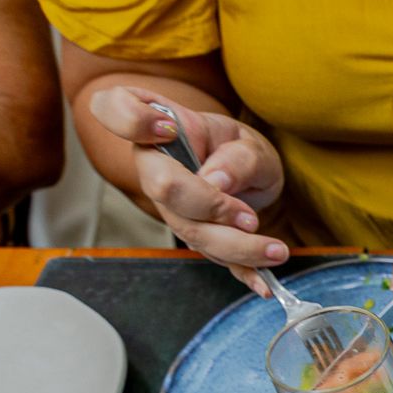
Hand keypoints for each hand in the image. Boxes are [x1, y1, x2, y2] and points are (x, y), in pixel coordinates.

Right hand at [88, 85, 287, 292]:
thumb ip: (236, 157)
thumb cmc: (237, 148)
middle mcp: (154, 169)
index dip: (133, 121)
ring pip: (191, 231)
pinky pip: (213, 255)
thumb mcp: (247, 142)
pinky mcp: (193, 233)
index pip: (115, 109)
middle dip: (210, 209)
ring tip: (276, 250)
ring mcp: (169, 205)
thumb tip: (216, 180)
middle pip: (165, 189)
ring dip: (237, 247)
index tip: (167, 128)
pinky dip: (241, 271)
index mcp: (156, 130)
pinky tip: (262, 283)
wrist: (246, 173)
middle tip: (251, 217)